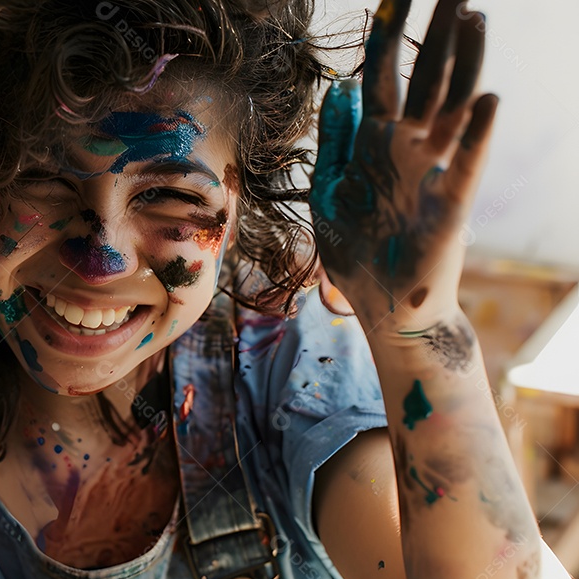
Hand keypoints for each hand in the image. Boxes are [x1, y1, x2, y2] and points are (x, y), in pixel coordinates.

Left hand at [308, 0, 494, 325]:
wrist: (385, 309)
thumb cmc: (358, 251)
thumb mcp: (332, 190)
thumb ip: (337, 140)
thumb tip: (342, 88)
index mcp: (374, 143)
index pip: (384, 76)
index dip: (389, 36)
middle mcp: (406, 149)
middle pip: (424, 79)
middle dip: (436, 33)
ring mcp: (431, 174)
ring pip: (450, 108)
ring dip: (461, 65)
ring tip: (474, 18)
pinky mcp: (449, 207)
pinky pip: (465, 165)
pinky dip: (475, 135)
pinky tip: (486, 101)